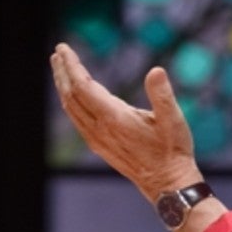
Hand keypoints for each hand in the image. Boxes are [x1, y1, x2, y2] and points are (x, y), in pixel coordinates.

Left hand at [49, 43, 201, 201]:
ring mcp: (97, 139)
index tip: (63, 48)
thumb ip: (162, 94)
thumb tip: (156, 71)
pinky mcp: (99, 145)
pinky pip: (77, 119)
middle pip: (71, 95)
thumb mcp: (173, 119)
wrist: (166, 183)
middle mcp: (100, 129)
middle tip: (58, 52)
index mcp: (114, 118)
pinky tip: (74, 96)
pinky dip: (70, 102)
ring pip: (71, 108)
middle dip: (63, 72)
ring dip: (63, 86)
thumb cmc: (173, 150)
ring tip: (61, 69)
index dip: (71, 65)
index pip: (83, 86)